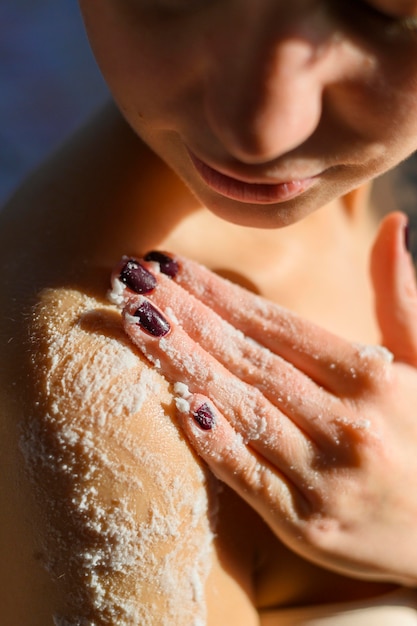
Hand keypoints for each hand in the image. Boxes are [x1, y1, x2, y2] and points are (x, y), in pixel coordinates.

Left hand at [110, 212, 416, 585]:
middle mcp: (349, 424)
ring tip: (138, 324)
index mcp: (374, 379)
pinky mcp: (308, 527)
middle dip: (186, 316)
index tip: (172, 267)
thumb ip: (401, 298)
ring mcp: (325, 479)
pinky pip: (250, 477)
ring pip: (241, 411)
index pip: (278, 325)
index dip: (219, 293)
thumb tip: (391, 224)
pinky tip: (178, 405)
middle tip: (134, 282)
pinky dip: (213, 442)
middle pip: (249, 360)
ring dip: (184, 364)